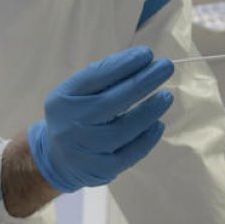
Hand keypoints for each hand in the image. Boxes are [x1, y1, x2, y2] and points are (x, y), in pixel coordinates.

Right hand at [28, 47, 174, 192]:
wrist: (58, 160)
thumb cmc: (76, 116)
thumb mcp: (76, 94)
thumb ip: (103, 78)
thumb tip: (142, 60)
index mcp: (64, 100)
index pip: (95, 78)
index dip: (123, 64)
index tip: (147, 53)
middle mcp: (71, 125)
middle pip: (111, 102)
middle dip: (142, 82)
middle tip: (165, 67)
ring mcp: (86, 150)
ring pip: (123, 130)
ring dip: (149, 111)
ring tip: (166, 96)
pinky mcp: (102, 169)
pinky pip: (130, 154)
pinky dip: (147, 138)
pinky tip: (158, 124)